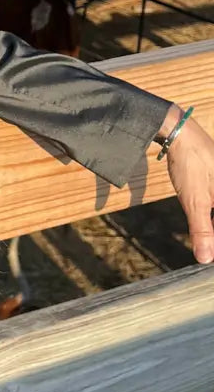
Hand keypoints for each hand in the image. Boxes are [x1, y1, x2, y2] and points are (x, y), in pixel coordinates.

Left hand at [165, 116, 213, 263]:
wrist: (180, 133)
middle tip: (206, 251)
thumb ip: (202, 230)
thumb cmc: (190, 164)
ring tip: (206, 242)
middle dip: (213, 234)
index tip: (211, 257)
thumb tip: (206, 258)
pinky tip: (206, 222)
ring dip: (211, 227)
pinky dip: (211, 216)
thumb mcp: (195, 200)